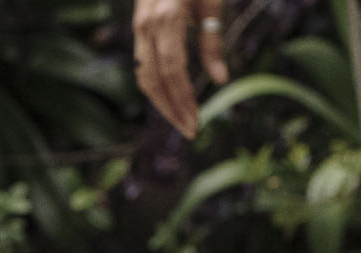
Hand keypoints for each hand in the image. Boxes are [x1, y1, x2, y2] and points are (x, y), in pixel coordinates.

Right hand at [133, 0, 228, 136]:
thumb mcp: (211, 4)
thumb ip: (213, 43)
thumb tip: (221, 81)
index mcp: (167, 18)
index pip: (173, 71)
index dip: (183, 100)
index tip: (197, 123)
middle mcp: (147, 25)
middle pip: (155, 79)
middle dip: (172, 109)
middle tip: (191, 131)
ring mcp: (140, 27)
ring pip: (144, 75)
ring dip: (162, 102)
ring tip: (182, 120)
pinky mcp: (140, 30)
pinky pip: (143, 65)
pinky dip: (155, 87)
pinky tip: (171, 100)